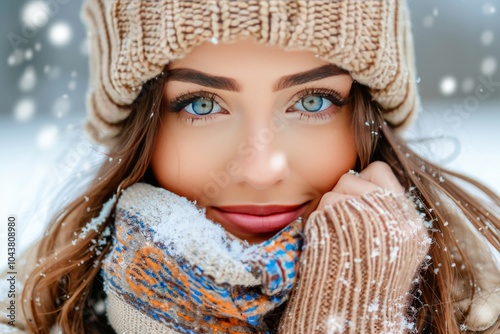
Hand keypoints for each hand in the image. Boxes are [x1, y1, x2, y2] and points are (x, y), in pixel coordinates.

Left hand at [279, 163, 429, 332]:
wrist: (357, 314)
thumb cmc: (373, 281)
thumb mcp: (399, 247)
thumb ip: (388, 212)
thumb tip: (364, 182)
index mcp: (409, 220)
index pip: (379, 171)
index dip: (364, 181)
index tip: (359, 200)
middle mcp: (390, 215)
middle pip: (351, 178)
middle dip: (341, 195)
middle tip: (344, 222)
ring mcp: (362, 218)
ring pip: (333, 192)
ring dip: (328, 211)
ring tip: (338, 238)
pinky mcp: (337, 225)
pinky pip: (320, 209)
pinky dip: (317, 222)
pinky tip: (327, 243)